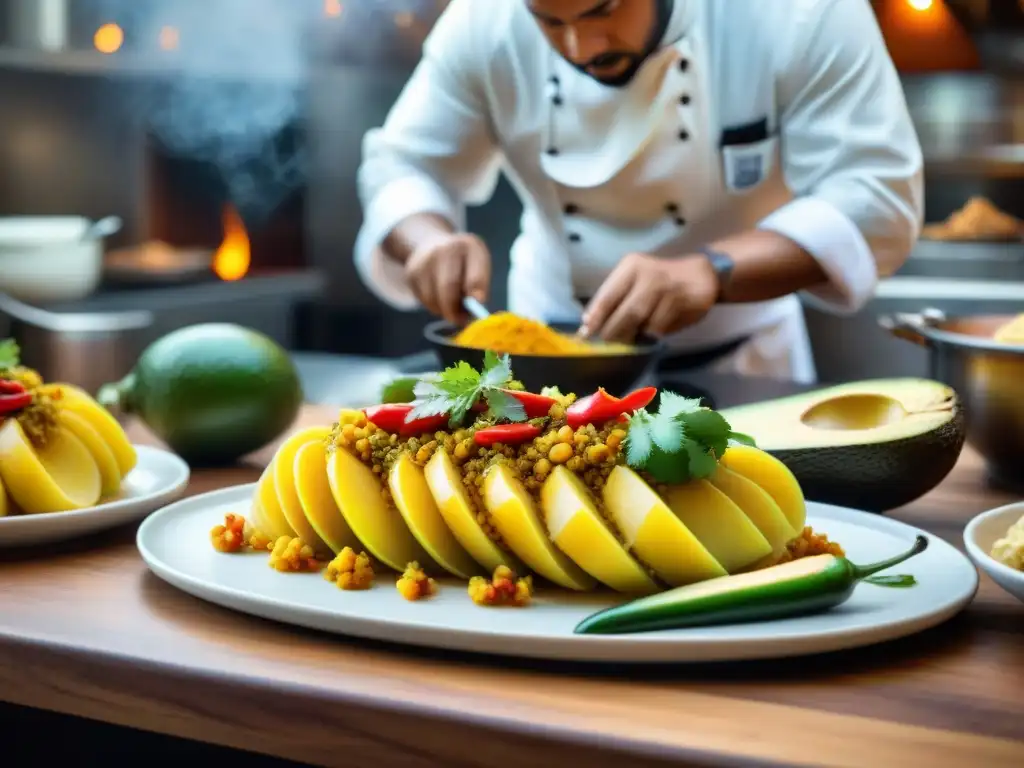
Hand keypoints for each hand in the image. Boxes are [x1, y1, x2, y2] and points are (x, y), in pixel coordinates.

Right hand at [405, 232, 491, 323]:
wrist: (431, 244)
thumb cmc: (462, 260)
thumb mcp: (479, 264)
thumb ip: (479, 283)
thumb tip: (476, 304)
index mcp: (469, 246)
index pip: (474, 275)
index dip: (476, 294)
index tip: (477, 307)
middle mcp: (444, 249)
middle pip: (448, 286)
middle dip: (455, 309)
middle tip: (460, 320)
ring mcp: (424, 260)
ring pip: (433, 297)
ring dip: (443, 310)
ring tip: (451, 308)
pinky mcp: (411, 272)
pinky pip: (422, 299)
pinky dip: (432, 305)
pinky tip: (438, 298)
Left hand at [581, 252, 718, 342]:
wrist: (701, 275)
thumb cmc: (658, 280)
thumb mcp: (633, 280)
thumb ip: (613, 299)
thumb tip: (588, 324)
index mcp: (631, 267)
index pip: (608, 296)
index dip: (595, 318)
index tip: (585, 335)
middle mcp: (650, 276)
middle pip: (626, 314)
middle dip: (615, 333)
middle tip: (609, 342)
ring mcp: (669, 290)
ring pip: (645, 325)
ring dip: (636, 335)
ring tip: (634, 334)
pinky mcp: (684, 305)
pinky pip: (662, 329)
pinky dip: (654, 334)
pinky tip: (656, 329)